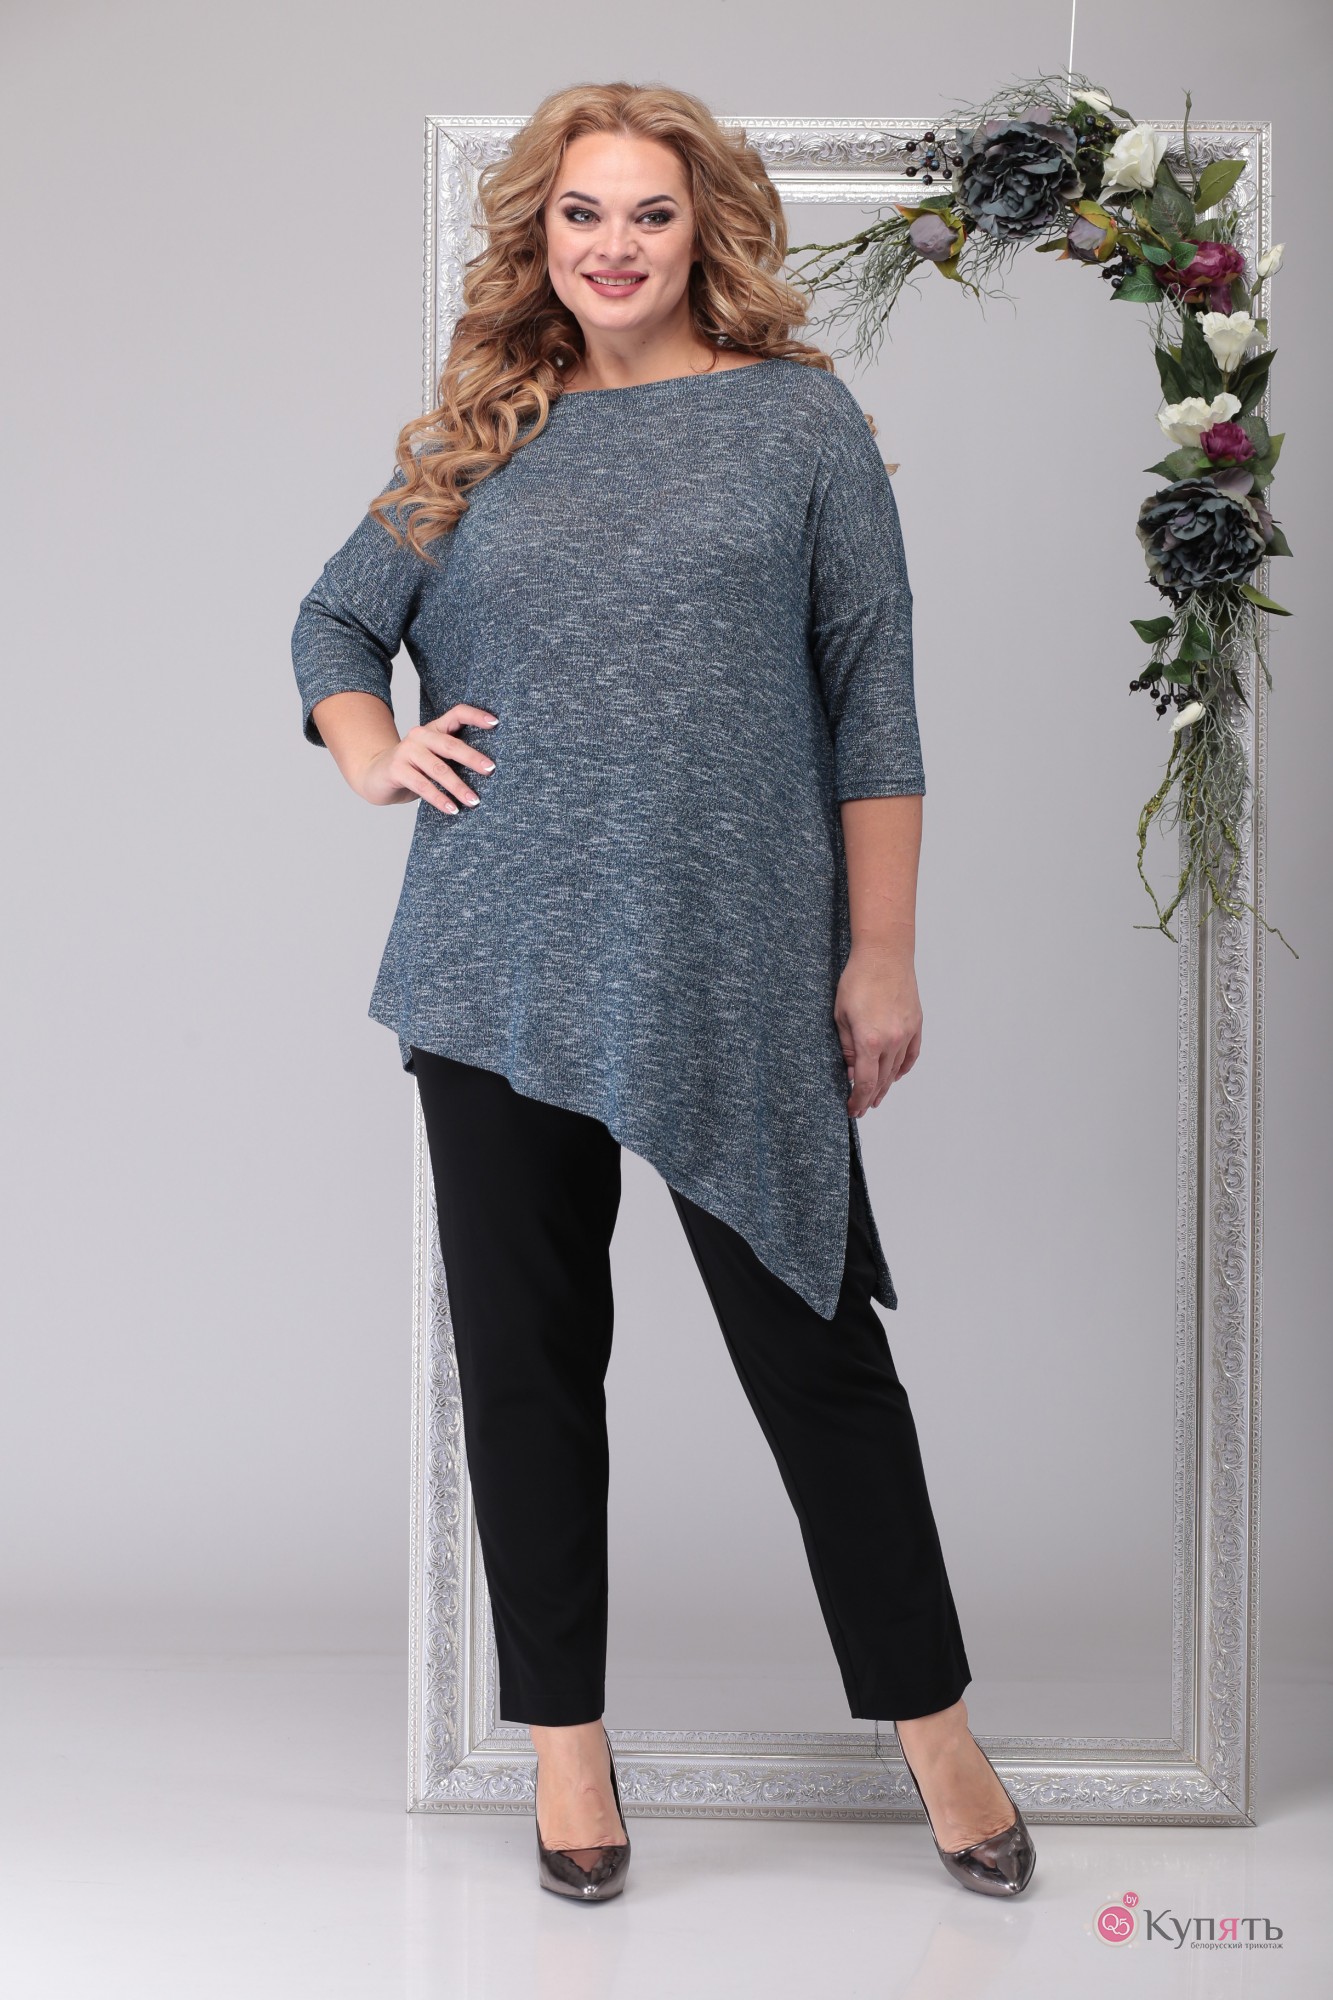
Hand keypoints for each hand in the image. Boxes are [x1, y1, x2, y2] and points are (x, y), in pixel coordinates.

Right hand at [358, 703, 498, 811]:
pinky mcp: (397, 769)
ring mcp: (407, 751)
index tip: (495, 723)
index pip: (457, 714)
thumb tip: (489, 770)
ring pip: (438, 769)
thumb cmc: (413, 768)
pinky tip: (452, 809)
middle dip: (472, 758)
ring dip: (458, 786)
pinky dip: (439, 799)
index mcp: (434, 729)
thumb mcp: (434, 757)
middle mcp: (420, 736)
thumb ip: (453, 757)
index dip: (476, 716)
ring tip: (474, 801)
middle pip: (450, 744)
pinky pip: (422, 785)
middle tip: (491, 769)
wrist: (374, 775)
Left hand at [834, 939, 921, 1116]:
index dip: (858, 1100)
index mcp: (870, 1040)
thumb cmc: (858, 979)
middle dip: (870, 1097)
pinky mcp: (916, 1024)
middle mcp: (892, 1041)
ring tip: (877, 1097)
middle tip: (861, 1108)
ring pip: (896, 1070)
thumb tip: (851, 1069)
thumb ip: (846, 1046)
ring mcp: (907, 1033)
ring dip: (886, 1086)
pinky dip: (903, 1068)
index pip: (866, 1082)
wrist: (885, 955)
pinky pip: (911, 1054)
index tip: (852, 1109)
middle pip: (882, 1080)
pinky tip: (896, 1076)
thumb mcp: (841, 1015)